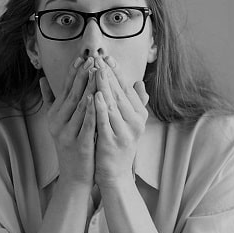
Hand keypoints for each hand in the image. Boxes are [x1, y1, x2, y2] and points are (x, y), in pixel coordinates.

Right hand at [40, 57, 96, 185]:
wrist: (75, 176)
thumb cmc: (71, 145)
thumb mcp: (58, 122)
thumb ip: (50, 100)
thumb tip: (42, 79)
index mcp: (54, 115)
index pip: (64, 89)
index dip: (73, 72)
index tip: (82, 57)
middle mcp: (57, 123)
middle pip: (71, 94)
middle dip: (82, 75)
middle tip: (92, 58)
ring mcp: (66, 134)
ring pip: (78, 107)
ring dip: (88, 88)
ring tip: (96, 72)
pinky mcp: (78, 145)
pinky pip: (85, 125)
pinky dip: (90, 111)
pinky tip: (95, 98)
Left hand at [92, 56, 148, 187]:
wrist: (116, 175)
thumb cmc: (119, 145)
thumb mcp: (128, 123)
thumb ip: (133, 103)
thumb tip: (139, 83)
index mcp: (139, 115)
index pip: (126, 88)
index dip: (116, 72)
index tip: (106, 56)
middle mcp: (135, 122)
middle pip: (120, 93)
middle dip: (108, 74)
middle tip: (99, 56)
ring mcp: (125, 132)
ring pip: (113, 104)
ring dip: (104, 86)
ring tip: (96, 69)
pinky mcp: (113, 142)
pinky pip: (105, 121)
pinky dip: (100, 107)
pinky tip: (94, 95)